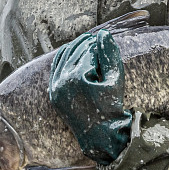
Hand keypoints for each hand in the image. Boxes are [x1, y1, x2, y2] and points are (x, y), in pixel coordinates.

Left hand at [49, 30, 131, 164]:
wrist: (101, 136)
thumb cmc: (112, 108)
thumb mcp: (115, 79)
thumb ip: (109, 55)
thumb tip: (103, 33)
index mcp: (77, 78)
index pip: (88, 51)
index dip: (99, 45)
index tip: (105, 41)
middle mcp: (62, 82)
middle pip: (75, 52)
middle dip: (87, 44)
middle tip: (98, 39)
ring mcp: (55, 88)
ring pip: (64, 58)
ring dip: (75, 48)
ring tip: (88, 43)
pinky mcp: (53, 94)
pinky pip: (55, 69)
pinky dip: (63, 58)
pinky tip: (71, 51)